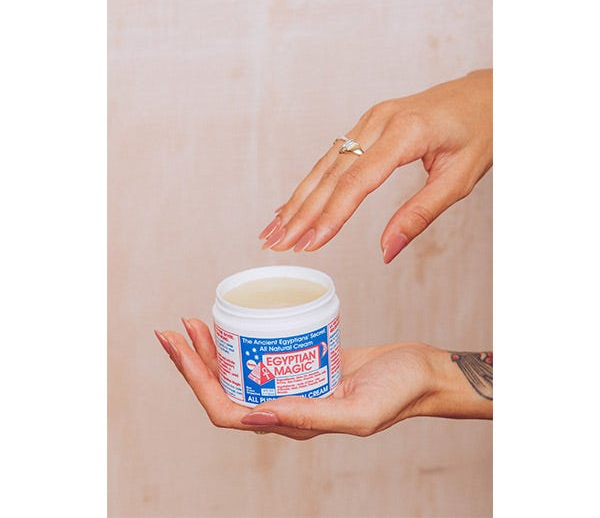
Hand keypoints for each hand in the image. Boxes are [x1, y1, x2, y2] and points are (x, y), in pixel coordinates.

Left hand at [155, 318, 491, 439]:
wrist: (421, 372)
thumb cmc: (398, 393)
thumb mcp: (357, 411)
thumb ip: (309, 416)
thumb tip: (256, 415)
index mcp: (294, 423)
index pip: (229, 411)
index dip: (198, 383)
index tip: (179, 348)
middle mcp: (287, 407)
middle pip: (226, 390)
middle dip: (194, 363)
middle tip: (175, 329)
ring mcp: (295, 386)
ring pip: (241, 373)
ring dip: (213, 351)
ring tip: (195, 322)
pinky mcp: (305, 364)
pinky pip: (264, 355)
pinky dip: (244, 340)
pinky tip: (238, 322)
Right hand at [259, 69, 491, 262]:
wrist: (490, 93)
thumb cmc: (482, 131)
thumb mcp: (459, 180)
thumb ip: (419, 215)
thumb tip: (386, 251)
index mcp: (405, 133)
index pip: (357, 181)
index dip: (330, 216)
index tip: (310, 243)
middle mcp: (380, 121)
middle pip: (332, 173)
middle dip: (302, 212)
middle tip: (277, 242)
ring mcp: (371, 118)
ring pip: (325, 164)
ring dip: (298, 198)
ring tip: (275, 228)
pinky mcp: (368, 123)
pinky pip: (333, 155)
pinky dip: (312, 182)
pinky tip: (295, 200)